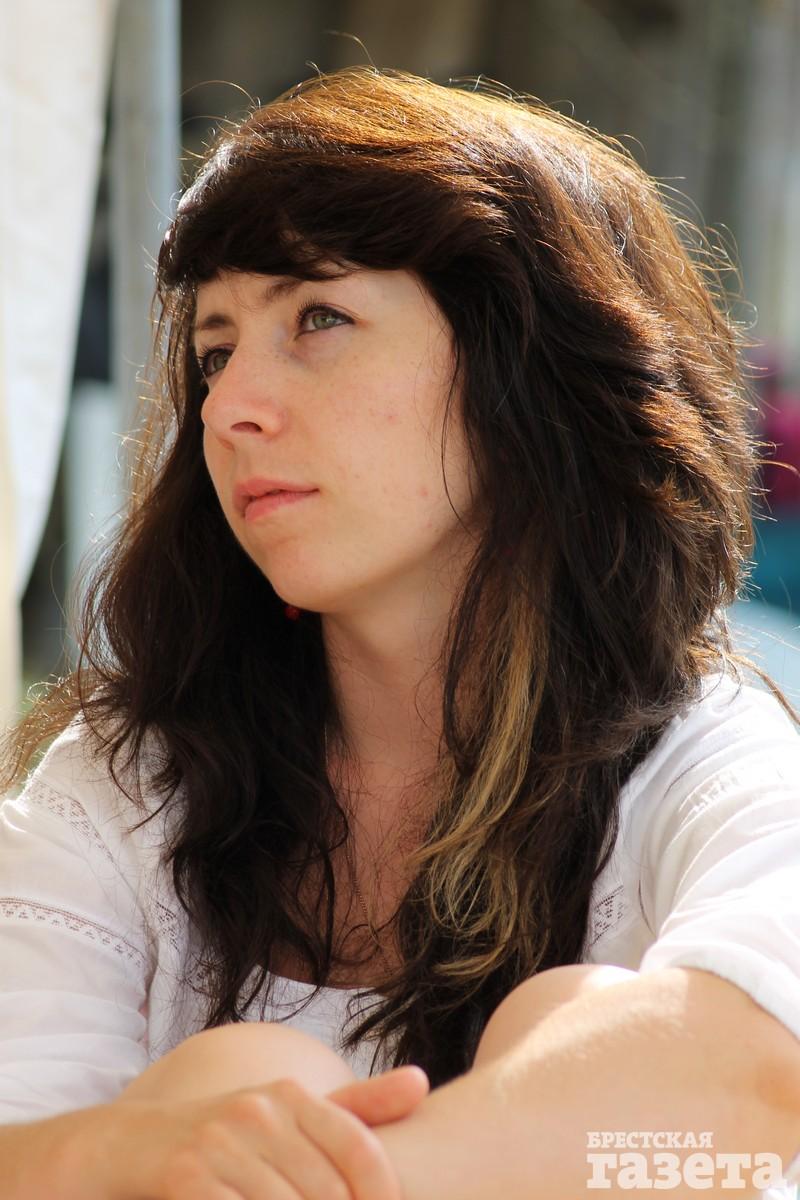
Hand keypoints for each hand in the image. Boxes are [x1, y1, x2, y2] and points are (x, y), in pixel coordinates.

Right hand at [101, 1063, 428, 1199]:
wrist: (132, 1146)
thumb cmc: (230, 1137)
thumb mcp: (291, 1114)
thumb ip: (358, 1108)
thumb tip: (423, 1082)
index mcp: (291, 1096)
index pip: (359, 1148)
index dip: (383, 1192)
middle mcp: (260, 1112)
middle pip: (327, 1192)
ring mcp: (220, 1144)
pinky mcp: (187, 1178)